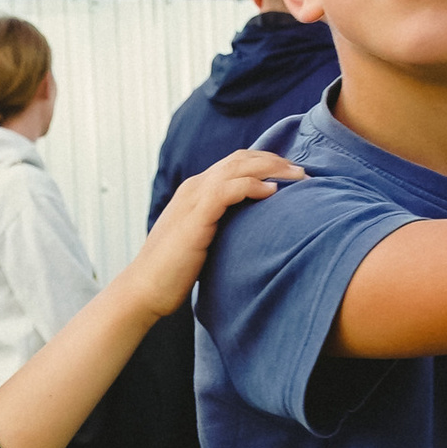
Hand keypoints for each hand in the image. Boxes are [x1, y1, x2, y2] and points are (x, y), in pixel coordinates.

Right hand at [123, 143, 308, 323]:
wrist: (144, 289)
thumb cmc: (172, 272)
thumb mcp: (201, 242)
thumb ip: (220, 228)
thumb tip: (248, 232)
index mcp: (195, 191)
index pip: (235, 164)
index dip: (265, 163)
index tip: (291, 174)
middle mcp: (195, 187)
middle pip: (241, 158)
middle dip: (275, 160)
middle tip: (303, 172)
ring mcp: (194, 198)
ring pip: (239, 167)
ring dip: (272, 168)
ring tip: (297, 177)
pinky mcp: (196, 215)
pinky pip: (230, 188)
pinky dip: (254, 185)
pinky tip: (273, 192)